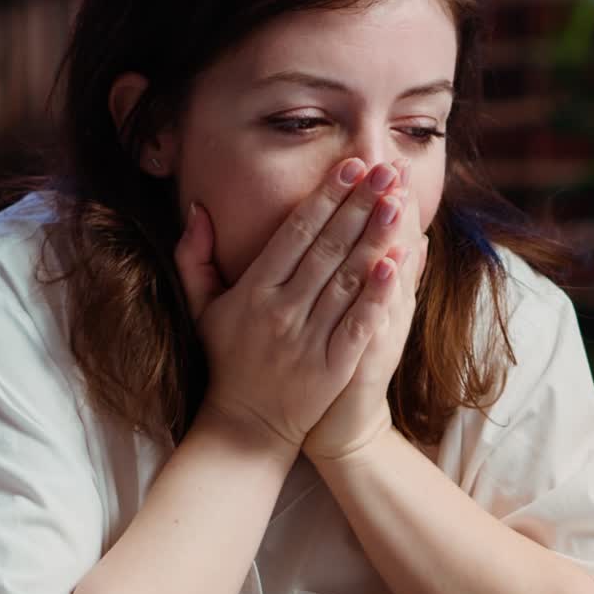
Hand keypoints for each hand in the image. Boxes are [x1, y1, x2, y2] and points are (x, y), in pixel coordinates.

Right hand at [173, 158, 412, 453]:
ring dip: (376, 239)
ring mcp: (308, 340)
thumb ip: (194, 257)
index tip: (352, 166)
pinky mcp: (332, 368)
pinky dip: (379, 294)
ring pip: (348, 281)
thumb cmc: (226, 360)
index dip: (326, 197)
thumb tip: (198, 209)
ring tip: (399, 202)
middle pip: (328, 249)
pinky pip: (358, 324)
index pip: (296, 234)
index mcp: (253, 291)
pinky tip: (399, 264)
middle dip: (360, 205)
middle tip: (388, 170)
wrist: (245, 427)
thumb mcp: (200, 308)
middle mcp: (281, 311)